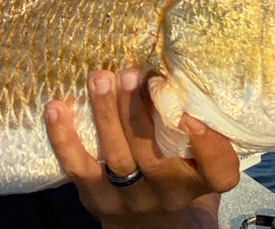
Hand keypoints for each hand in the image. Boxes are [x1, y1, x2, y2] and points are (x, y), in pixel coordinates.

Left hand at [44, 69, 239, 228]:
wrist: (146, 224)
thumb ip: (191, 123)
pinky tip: (55, 107)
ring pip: (117, 157)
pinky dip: (64, 137)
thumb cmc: (174, 172)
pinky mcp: (97, 199)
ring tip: (99, 78)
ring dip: (106, 114)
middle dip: (138, 111)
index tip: (190, 114)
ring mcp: (131, 199)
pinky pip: (78, 168)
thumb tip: (170, 62)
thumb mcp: (195, 156)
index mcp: (201, 180)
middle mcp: (169, 193)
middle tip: (129, 73)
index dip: (209, 145)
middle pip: (153, 155)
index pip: (219, 171)